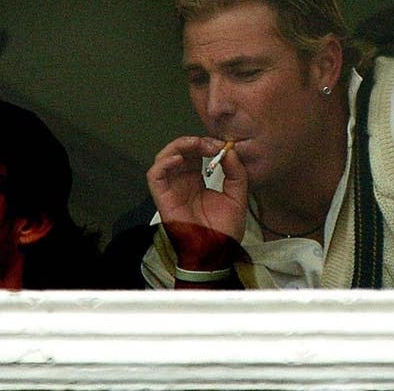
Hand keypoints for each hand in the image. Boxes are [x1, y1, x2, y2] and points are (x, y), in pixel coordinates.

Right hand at [146, 136, 247, 269]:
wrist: (216, 252)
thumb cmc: (225, 231)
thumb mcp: (238, 197)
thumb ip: (236, 173)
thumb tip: (229, 151)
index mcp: (197, 182)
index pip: (195, 154)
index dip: (206, 144)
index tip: (222, 145)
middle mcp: (182, 182)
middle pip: (179, 151)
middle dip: (194, 142)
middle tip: (210, 144)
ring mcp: (171, 189)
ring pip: (164, 157)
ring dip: (179, 146)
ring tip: (196, 146)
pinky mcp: (162, 197)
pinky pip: (154, 175)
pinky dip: (164, 163)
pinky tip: (179, 159)